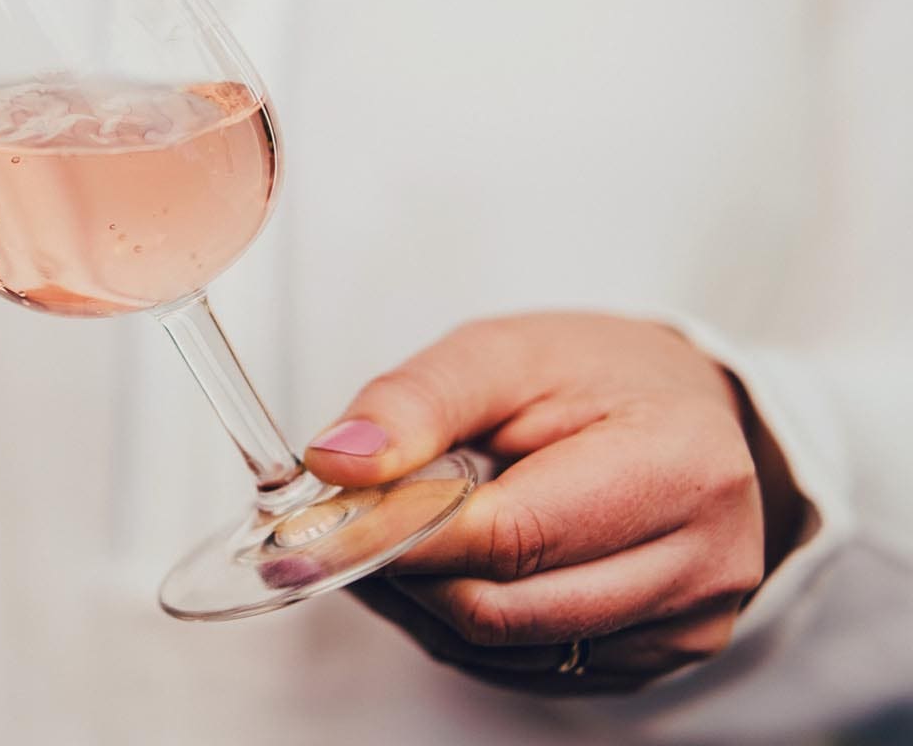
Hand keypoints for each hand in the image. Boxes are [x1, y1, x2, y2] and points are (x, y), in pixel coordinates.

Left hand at [304, 313, 804, 694]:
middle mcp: (700, 562)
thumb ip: (416, 402)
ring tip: (403, 529)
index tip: (317, 525)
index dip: (401, 534)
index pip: (512, 536)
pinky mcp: (657, 660)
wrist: (683, 408)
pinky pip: (526, 665)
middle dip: (406, 569)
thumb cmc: (596, 375)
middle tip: (344, 524)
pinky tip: (451, 564)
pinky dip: (463, 622)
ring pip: (505, 648)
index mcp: (678, 468)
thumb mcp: (502, 352)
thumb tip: (339, 462)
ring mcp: (685, 624)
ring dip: (427, 599)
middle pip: (504, 609)